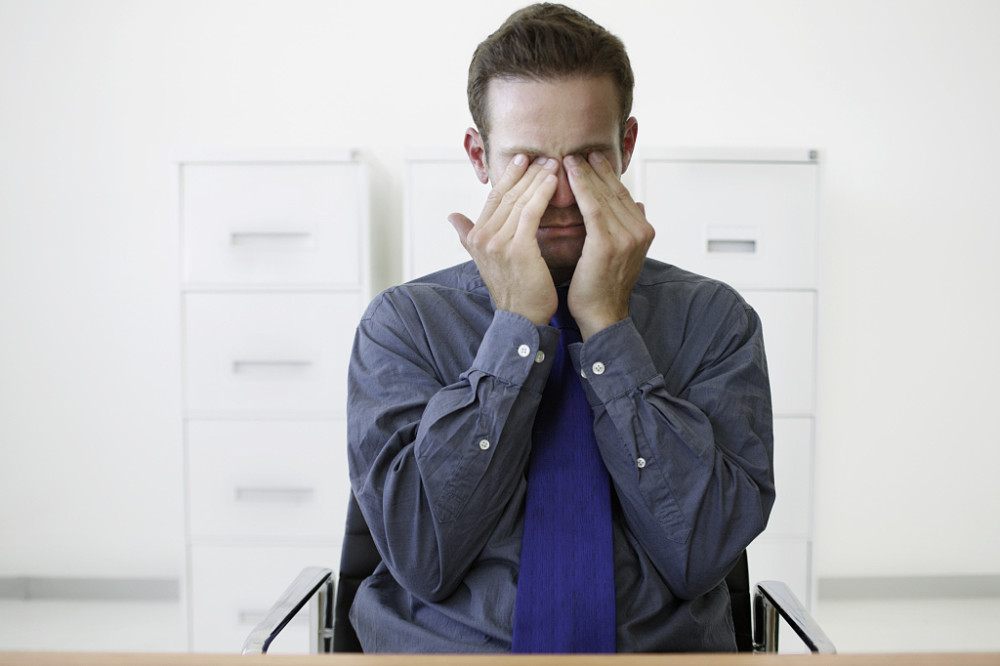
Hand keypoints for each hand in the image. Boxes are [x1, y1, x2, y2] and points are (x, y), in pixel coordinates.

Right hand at [449, 155, 560, 325]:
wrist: (522, 319)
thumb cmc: (512, 290)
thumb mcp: (484, 259)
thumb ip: (467, 235)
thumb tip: (451, 216)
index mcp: (476, 237)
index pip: (493, 197)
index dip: (509, 176)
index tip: (524, 159)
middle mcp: (483, 238)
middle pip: (507, 195)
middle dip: (527, 173)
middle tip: (544, 156)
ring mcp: (498, 243)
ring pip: (519, 200)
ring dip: (538, 179)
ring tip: (553, 163)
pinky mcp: (518, 249)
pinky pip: (531, 213)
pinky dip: (542, 194)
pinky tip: (555, 182)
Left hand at [564, 152, 654, 339]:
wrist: (601, 315)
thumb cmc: (602, 287)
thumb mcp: (622, 253)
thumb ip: (629, 227)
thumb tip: (638, 204)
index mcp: (644, 231)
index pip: (623, 195)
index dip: (607, 175)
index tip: (592, 159)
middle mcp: (640, 231)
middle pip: (615, 191)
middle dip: (595, 170)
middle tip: (578, 152)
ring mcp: (627, 236)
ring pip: (603, 195)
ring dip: (586, 173)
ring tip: (570, 158)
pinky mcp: (608, 243)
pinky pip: (593, 207)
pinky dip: (582, 188)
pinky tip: (570, 174)